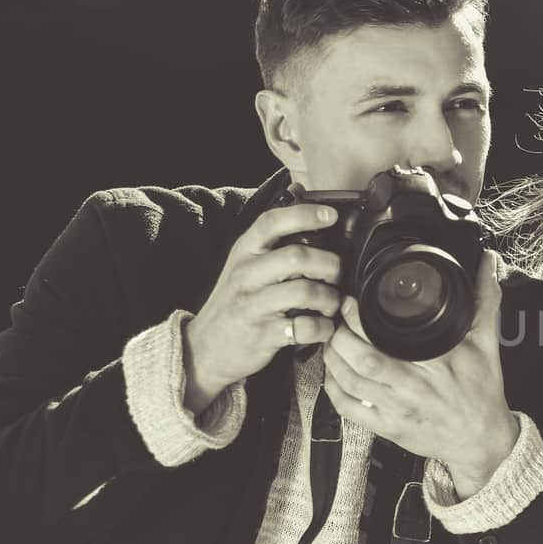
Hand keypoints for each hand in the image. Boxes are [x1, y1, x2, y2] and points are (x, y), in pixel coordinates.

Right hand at [183, 202, 342, 414]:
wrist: (204, 348)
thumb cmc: (236, 301)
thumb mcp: (245, 263)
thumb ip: (272, 236)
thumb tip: (301, 194)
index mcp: (244, 252)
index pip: (272, 222)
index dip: (305, 215)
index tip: (332, 216)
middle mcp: (245, 275)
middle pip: (297, 257)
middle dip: (330, 264)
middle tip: (337, 275)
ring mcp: (252, 306)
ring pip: (305, 292)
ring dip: (331, 298)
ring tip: (332, 304)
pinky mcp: (261, 335)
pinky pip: (304, 328)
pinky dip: (324, 328)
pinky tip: (324, 327)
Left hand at [322, 250, 518, 494]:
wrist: (482, 440)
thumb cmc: (482, 391)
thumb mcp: (487, 344)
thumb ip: (485, 300)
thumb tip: (488, 262)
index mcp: (437, 364)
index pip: (388, 339)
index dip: (360, 319)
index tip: (351, 301)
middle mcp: (414, 388)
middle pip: (363, 362)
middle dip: (340, 337)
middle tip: (335, 319)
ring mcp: (399, 411)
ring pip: (351, 384)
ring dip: (333, 360)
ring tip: (330, 340)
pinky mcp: (388, 429)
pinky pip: (350, 410)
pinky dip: (334, 390)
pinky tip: (333, 374)